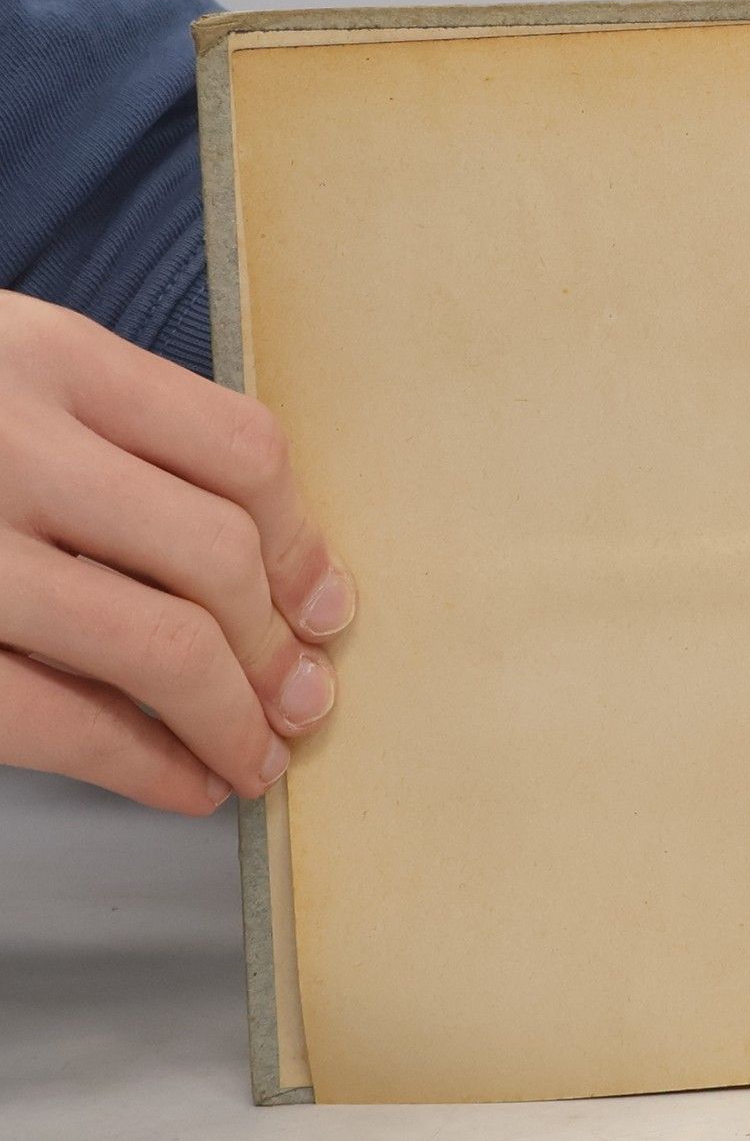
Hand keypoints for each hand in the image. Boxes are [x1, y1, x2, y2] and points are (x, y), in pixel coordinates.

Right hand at [0, 293, 352, 814]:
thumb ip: (108, 433)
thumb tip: (275, 566)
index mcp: (43, 353)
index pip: (241, 450)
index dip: (303, 544)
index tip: (326, 606)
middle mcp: (3, 438)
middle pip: (215, 556)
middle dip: (278, 647)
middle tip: (303, 700)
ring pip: (157, 645)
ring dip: (233, 721)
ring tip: (257, 757)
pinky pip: (59, 721)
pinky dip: (147, 767)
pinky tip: (186, 787)